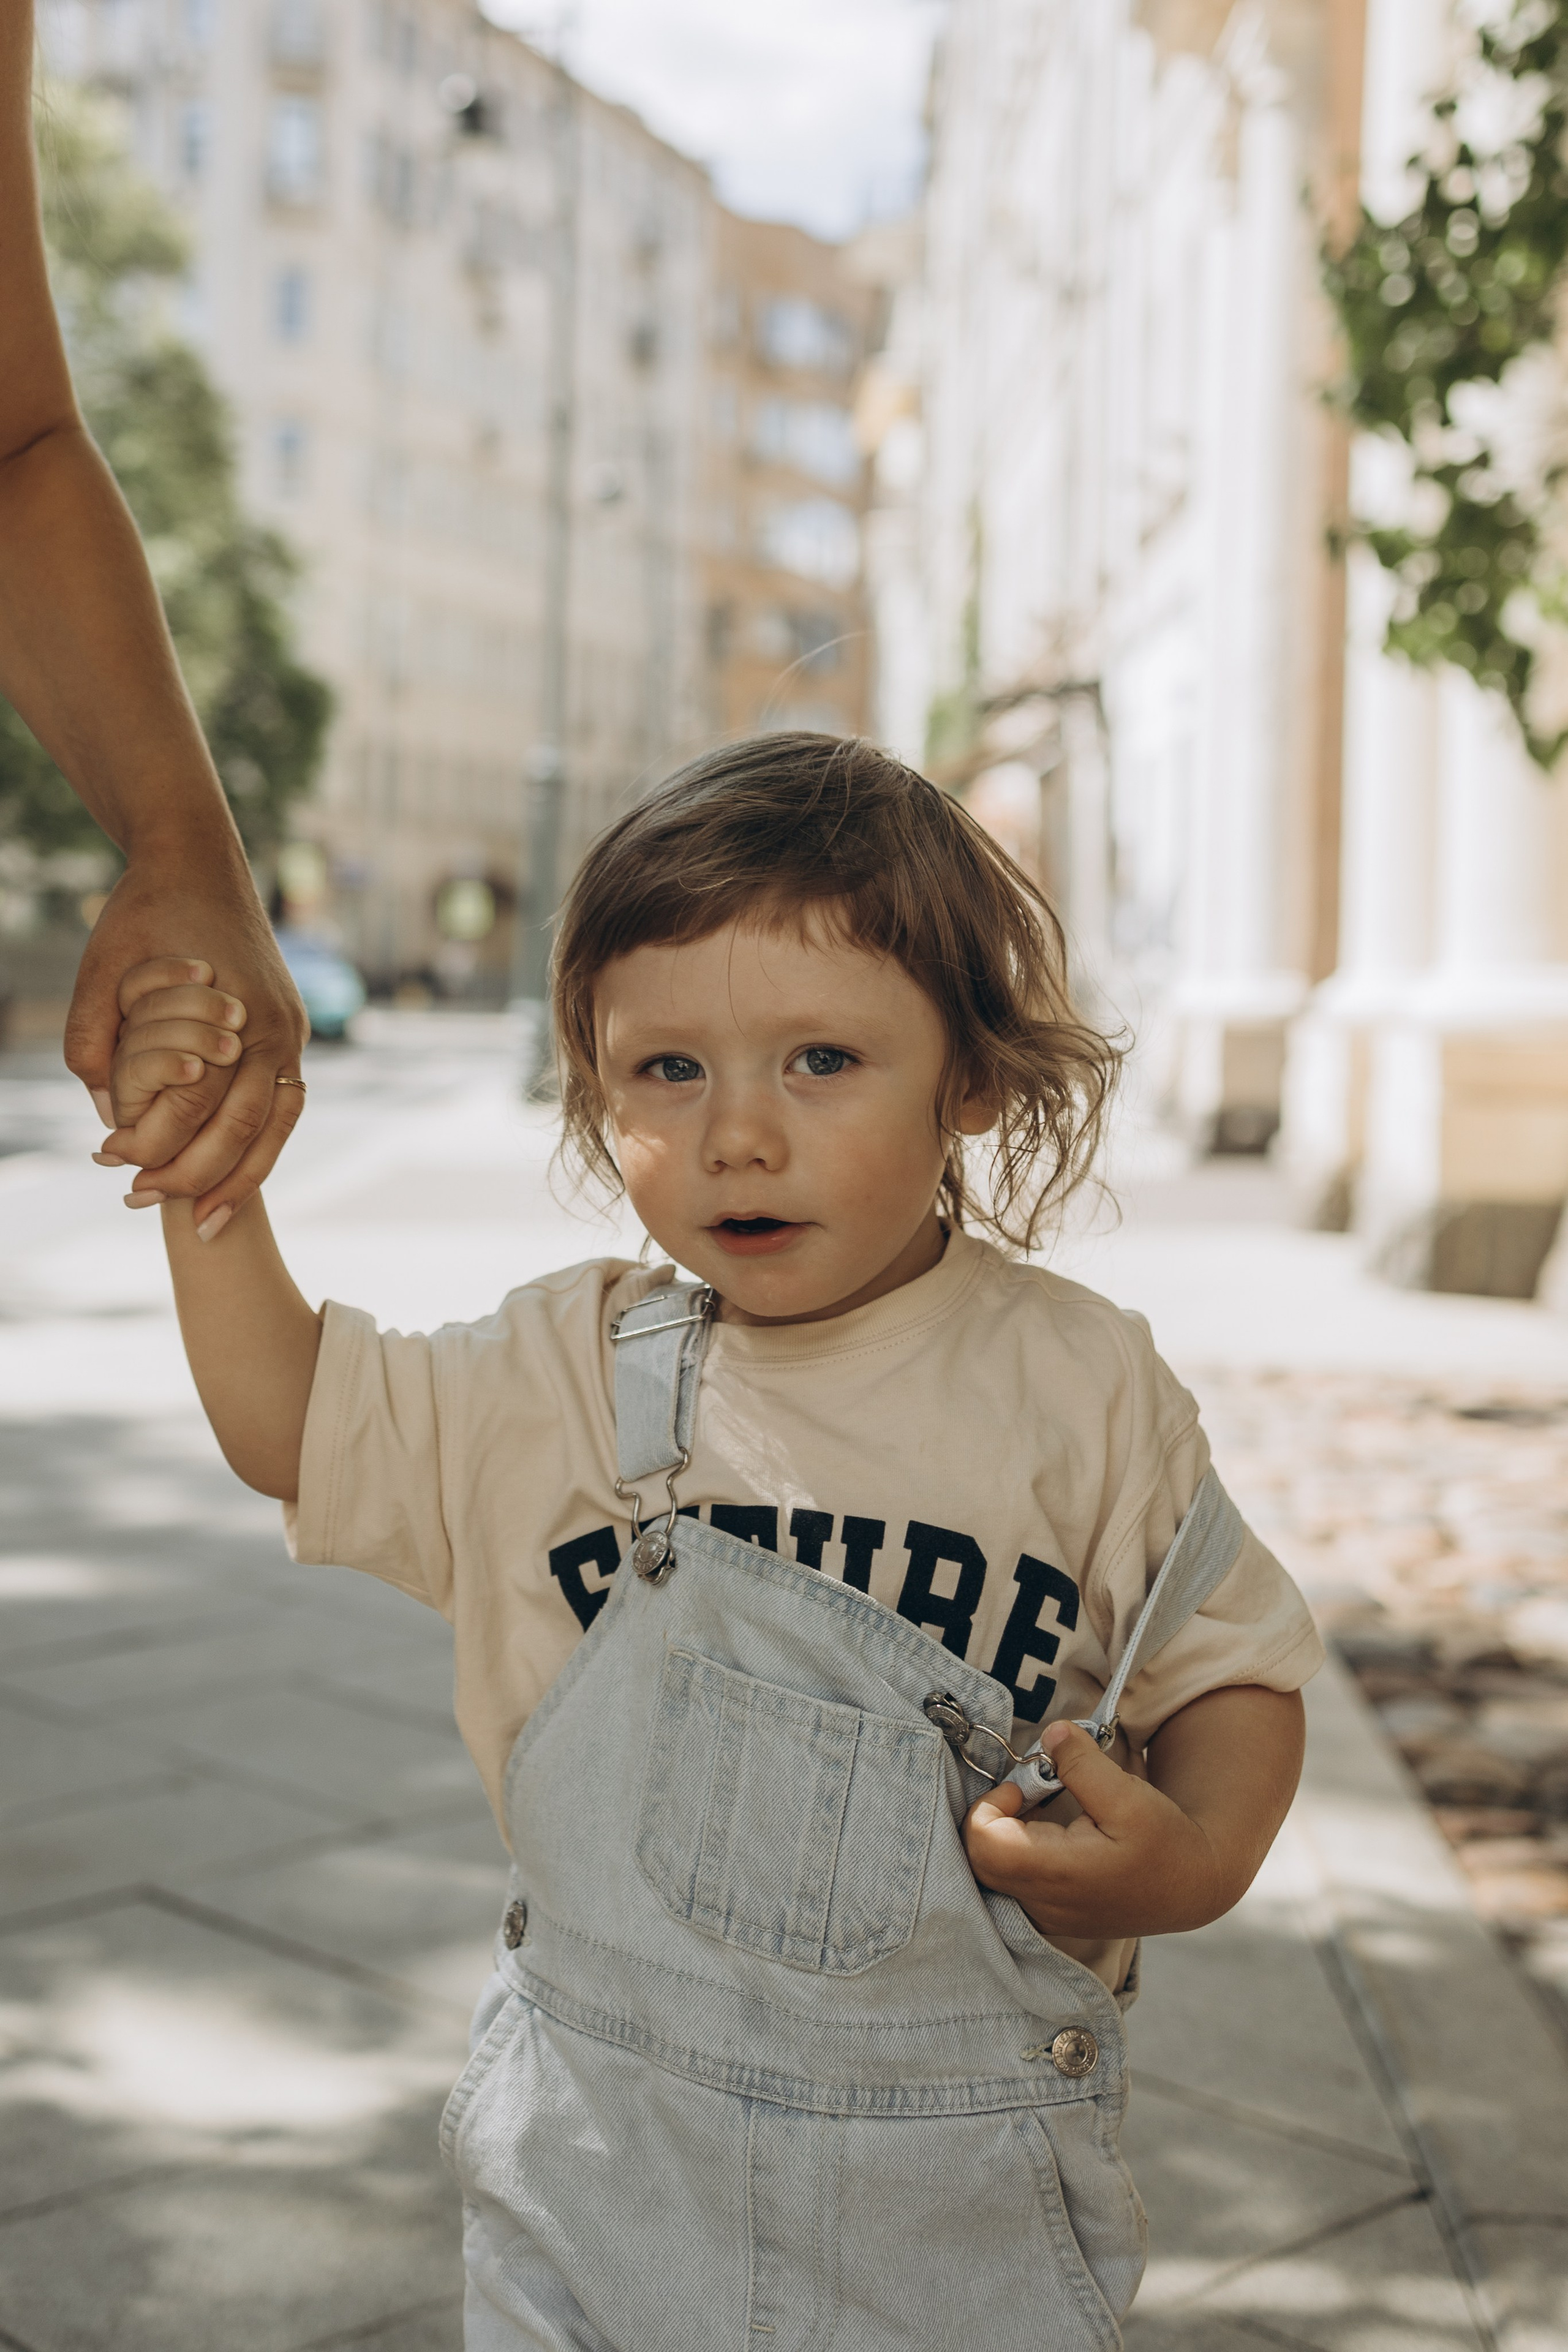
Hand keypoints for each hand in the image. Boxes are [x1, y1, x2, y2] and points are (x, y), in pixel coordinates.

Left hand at [66, 848, 307, 1223]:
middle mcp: (274, 1028)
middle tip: (138, 1200)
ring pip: (275, 1129)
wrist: (198, 860)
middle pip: (241, 1128)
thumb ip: (93, 1037)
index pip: (194, 1101)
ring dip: (238, 1179)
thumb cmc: (144, 911)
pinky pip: (284, 1109)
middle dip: (192, 1175)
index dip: (151, 1140)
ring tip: (202, 1222)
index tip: (107, 1159)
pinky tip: (232, 1181)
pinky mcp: (290, 1035)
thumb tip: (107, 1112)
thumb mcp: (100, 966)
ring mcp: (290, 1033)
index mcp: (234, 1011)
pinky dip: (262, 1151)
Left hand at [964, 1723, 1224, 1941]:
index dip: (990, 1804)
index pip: (982, 1842)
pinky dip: (1017, 1854)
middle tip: (1033, 1794)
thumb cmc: (1164, 1842)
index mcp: (1058, 1873)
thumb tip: (1049, 1733)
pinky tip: (1050, 1835)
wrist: (1192, 1887)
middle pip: (978, 1859)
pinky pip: (1010, 1885)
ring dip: (1005, 1835)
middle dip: (995, 1816)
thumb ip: (1082, 1764)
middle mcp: (1043, 1903)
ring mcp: (1045, 1916)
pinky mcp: (1051, 1917)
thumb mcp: (1129, 1795)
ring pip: (991, 1874)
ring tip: (1044, 1811)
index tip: (1025, 1786)